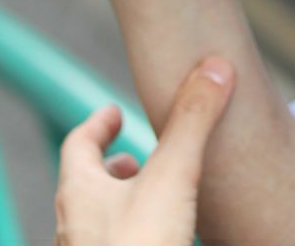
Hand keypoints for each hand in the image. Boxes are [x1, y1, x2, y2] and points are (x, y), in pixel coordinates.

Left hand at [54, 57, 234, 245]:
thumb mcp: (172, 177)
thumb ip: (194, 121)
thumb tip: (218, 66)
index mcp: (79, 194)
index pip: (77, 145)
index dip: (97, 124)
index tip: (113, 112)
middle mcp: (76, 230)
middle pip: (86, 188)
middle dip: (115, 168)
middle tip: (139, 157)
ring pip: (101, 225)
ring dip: (126, 206)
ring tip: (160, 199)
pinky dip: (141, 238)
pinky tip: (170, 240)